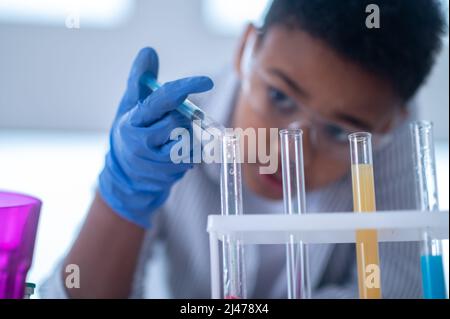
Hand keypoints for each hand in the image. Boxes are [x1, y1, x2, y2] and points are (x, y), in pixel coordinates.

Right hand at [98, 47, 212, 227]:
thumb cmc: (130, 131)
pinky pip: (193, 155)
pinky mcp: (170, 173)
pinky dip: (190, 150)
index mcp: (133, 120)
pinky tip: (174, 152)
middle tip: (170, 120)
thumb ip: (140, 79)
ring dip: (186, 134)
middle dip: (181, 117)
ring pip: (188, 138)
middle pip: (178, 120)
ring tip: (170, 138)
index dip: (185, 87)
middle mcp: (142, 141)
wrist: (126, 175)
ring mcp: (156, 161)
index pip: (162, 100)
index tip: (206, 81)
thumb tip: (149, 51)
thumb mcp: (130, 105)